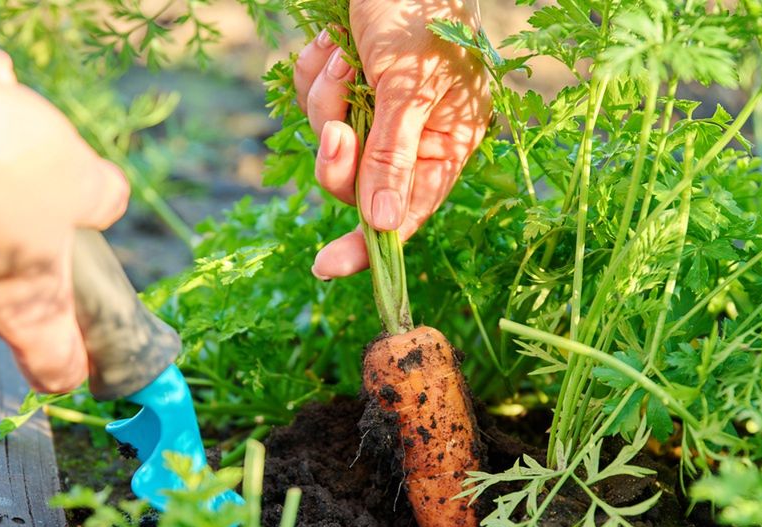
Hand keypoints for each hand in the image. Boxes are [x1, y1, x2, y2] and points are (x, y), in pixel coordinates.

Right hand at [0, 13, 127, 392]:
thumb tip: (106, 200)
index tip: (92, 351)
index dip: (80, 363)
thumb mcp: (81, 178)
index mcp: (21, 309)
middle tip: (53, 178)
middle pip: (15, 283)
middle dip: (40, 225)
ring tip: (5, 106)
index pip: (54, 368)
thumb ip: (103, 199)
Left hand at [293, 0, 489, 278]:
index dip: (370, 246)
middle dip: (337, 157)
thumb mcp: (408, 85)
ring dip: (324, 101)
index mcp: (448, 141)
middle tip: (336, 127)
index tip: (326, 266)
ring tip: (340, 56)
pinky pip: (315, 100)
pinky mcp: (349, 81)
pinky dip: (313, 74)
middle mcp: (414, 132)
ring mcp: (377, 107)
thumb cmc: (419, 4)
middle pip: (358, 183)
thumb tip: (387, 226)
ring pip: (330, 141)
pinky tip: (329, 41)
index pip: (408, 212)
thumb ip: (394, 156)